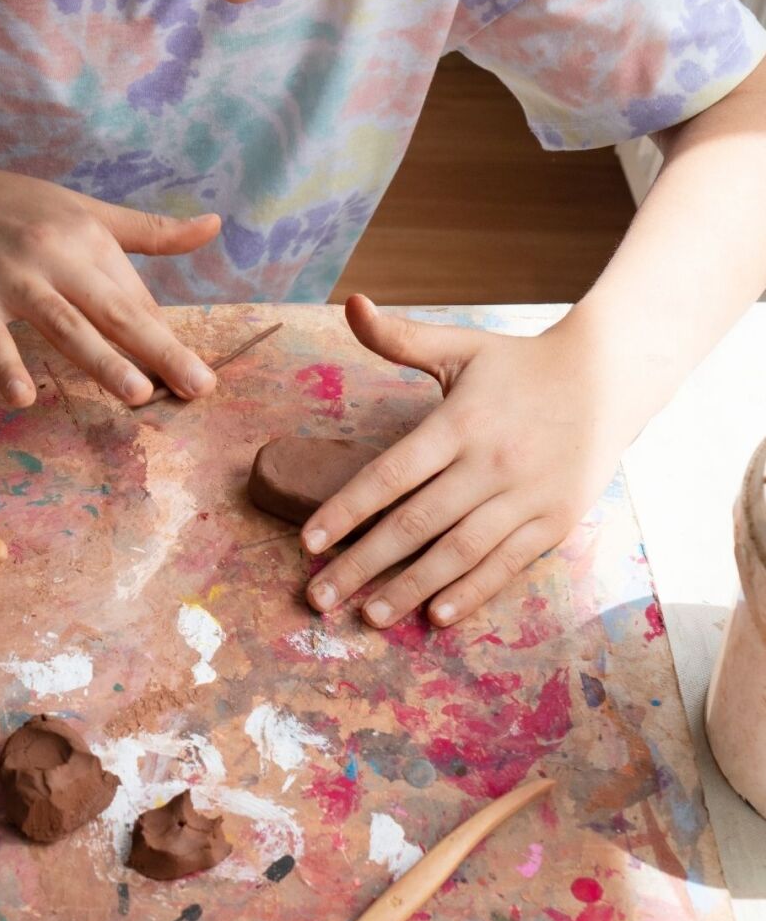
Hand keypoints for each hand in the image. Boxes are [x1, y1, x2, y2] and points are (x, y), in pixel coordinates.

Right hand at [0, 153, 220, 406]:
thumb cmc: (18, 208)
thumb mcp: (87, 210)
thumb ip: (150, 230)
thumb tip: (215, 224)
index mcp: (90, 240)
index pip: (136, 300)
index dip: (167, 339)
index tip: (199, 379)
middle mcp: (56, 257)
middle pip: (114, 311)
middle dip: (159, 350)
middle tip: (198, 387)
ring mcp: (12, 279)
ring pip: (64, 324)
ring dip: (101, 360)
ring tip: (138, 394)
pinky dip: (5, 365)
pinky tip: (23, 398)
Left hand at [301, 295, 630, 627]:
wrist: (610, 376)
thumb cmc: (519, 364)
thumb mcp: (461, 345)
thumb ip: (400, 337)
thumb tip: (351, 304)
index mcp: (459, 422)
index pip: (389, 475)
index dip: (345, 510)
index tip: (308, 542)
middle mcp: (490, 463)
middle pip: (414, 523)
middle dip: (362, 564)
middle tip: (320, 597)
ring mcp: (526, 495)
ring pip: (457, 551)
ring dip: (410, 587)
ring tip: (370, 617)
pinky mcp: (555, 520)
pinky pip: (506, 563)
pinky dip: (471, 591)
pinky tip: (436, 615)